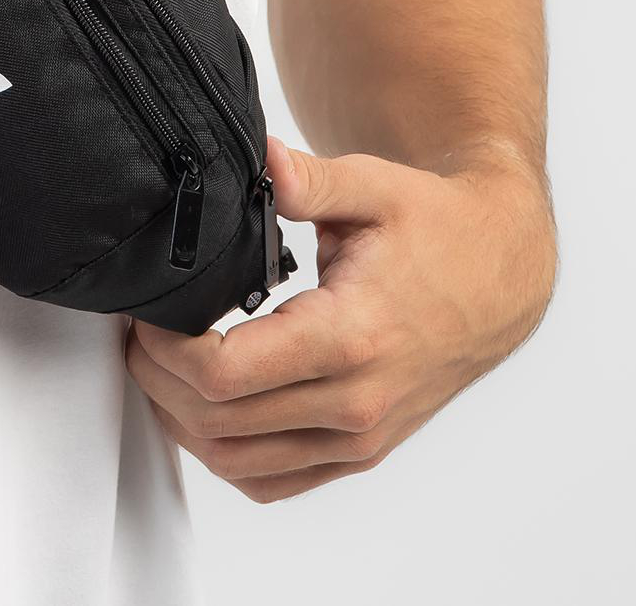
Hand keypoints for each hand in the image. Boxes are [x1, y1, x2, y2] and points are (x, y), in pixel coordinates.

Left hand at [122, 131, 556, 502]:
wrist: (498, 276)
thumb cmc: (434, 228)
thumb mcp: (373, 185)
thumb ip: (309, 178)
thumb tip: (260, 155)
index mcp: (352, 337)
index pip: (226, 373)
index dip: (166, 348)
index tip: (147, 310)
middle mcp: (355, 402)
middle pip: (217, 423)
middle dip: (157, 378)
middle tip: (137, 329)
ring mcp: (359, 438)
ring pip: (237, 463)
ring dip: (181, 420)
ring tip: (158, 363)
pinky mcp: (360, 452)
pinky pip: (272, 480)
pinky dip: (224, 453)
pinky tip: (202, 405)